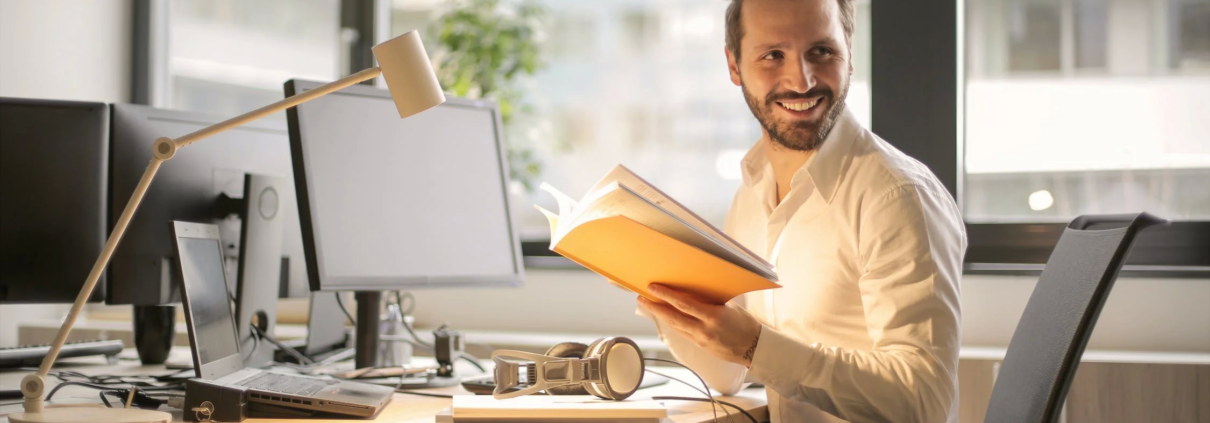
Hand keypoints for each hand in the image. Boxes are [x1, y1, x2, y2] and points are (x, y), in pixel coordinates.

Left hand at [638, 284, 761, 366]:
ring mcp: (700, 340)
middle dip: (655, 307)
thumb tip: (695, 290)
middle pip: (673, 317)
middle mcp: (704, 329)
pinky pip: (682, 332)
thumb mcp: (730, 307)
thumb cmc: (745, 324)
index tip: (653, 287)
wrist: (754, 349)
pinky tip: (665, 316)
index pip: (684, 304)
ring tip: (648, 305)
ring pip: (674, 326)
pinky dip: (672, 323)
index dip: (666, 295)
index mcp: (713, 316)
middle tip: (641, 297)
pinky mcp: (700, 346)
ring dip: (660, 316)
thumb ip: (711, 300)